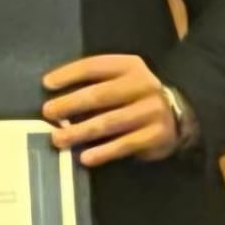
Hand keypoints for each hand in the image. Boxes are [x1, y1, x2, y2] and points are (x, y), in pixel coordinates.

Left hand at [42, 53, 177, 165]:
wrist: (178, 114)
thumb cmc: (134, 95)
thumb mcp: (120, 78)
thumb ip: (94, 82)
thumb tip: (54, 94)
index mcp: (129, 66)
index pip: (94, 66)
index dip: (69, 74)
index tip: (46, 84)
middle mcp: (142, 85)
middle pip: (100, 95)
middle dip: (70, 104)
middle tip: (47, 112)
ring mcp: (151, 111)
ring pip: (109, 122)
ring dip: (80, 132)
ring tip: (58, 139)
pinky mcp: (156, 135)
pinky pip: (124, 145)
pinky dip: (103, 152)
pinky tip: (85, 158)